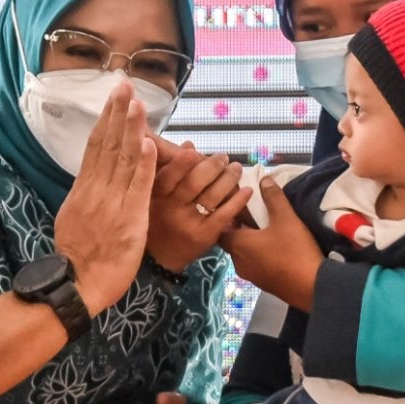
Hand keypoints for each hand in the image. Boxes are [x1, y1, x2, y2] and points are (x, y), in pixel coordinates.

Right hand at [56, 82, 156, 315]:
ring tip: (138, 103)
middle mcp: (96, 189)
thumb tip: (89, 177)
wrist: (79, 283)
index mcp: (83, 188)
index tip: (115, 97)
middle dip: (118, 113)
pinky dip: (142, 163)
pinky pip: (137, 186)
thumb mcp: (73, 218)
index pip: (96, 145)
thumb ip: (85, 195)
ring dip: (131, 129)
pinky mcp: (129, 217)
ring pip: (122, 159)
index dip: (107, 119)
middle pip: (108, 144)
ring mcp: (112, 202)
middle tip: (125, 85)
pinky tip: (148, 142)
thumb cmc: (78, 256)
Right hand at [146, 137, 251, 272]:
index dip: (182, 162)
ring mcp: (189, 223)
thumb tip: (190, 145)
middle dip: (212, 166)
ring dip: (228, 178)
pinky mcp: (205, 236)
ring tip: (237, 168)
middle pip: (194, 183)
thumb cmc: (160, 220)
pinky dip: (238, 201)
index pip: (168, 176)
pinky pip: (224, 214)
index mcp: (157, 197)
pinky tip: (247, 190)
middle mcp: (171, 209)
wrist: (162, 259)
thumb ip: (171, 170)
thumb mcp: (157, 196)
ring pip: (211, 196)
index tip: (195, 151)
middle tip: (223, 157)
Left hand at [218, 177, 323, 309]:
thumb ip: (273, 197)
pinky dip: (258, 253)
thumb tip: (264, 179)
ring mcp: (250, 275)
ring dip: (249, 241)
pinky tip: (273, 246)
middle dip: (238, 227)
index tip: (236, 203)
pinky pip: (254, 264)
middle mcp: (238, 261)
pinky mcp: (263, 283)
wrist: (312, 287)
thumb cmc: (294, 250)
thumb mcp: (285, 218)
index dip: (225, 214)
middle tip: (252, 212)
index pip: (219, 227)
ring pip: (242, 253)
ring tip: (263, 227)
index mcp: (238, 244)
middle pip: (230, 240)